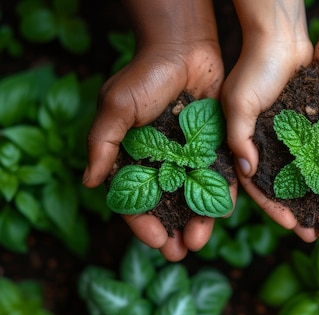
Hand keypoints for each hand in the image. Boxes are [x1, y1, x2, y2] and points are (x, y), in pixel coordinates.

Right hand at [82, 0, 228, 260]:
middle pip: (168, 206)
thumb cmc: (145, 76)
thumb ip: (103, 143)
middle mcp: (164, 163)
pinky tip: (222, 214)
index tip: (154, 240)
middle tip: (179, 253)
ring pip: (195, 198)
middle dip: (173, 231)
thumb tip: (89, 182)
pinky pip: (220, 176)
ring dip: (198, 221)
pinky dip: (221, 195)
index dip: (142, 223)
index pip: (136, 199)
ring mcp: (192, 157)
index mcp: (136, 159)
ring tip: (199, 241)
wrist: (184, 49)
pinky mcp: (217, 147)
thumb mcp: (117, 107)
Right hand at [221, 0, 315, 240]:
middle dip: (299, 212)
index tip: (291, 226)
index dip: (274, 210)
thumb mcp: (238, 103)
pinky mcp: (309, 125)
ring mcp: (291, 137)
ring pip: (305, 176)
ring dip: (318, 198)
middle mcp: (269, 146)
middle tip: (315, 234)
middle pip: (285, 189)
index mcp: (248, 146)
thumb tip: (247, 172)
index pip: (260, 188)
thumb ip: (238, 138)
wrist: (281, 36)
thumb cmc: (254, 68)